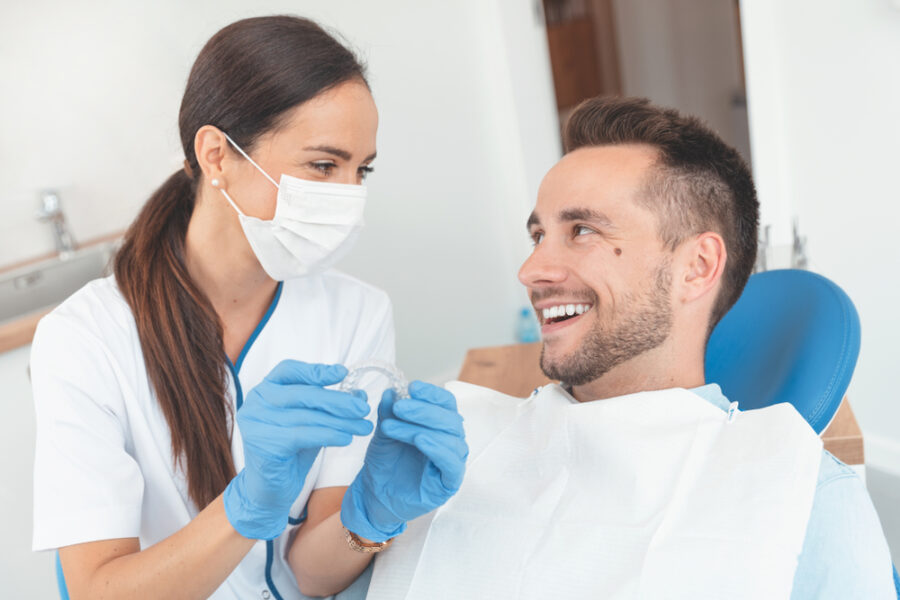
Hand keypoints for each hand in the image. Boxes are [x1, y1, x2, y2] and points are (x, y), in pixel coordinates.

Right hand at [224, 360, 373, 539]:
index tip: (343, 372)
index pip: (289, 370)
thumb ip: (330, 406)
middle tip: (363, 408)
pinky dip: (328, 435)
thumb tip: (359, 393)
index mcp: (264, 389)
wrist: (270, 490)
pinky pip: (302, 435)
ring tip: (363, 426)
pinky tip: (347, 438)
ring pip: (306, 416)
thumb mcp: (312, 422)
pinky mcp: (262, 444)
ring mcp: (255, 423)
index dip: (316, 370)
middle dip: (337, 401)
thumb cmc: (291, 452)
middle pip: (302, 394)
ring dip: (340, 421)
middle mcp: (255, 402)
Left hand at [340, 381, 467, 541]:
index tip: (412, 387)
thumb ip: (390, 413)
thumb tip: (392, 391)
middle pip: (450, 419)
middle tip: (400, 407)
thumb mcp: (384, 433)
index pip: (446, 404)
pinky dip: (437, 449)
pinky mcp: (449, 483)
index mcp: (440, 427)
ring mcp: (452, 463)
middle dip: (423, 410)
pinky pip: (451, 463)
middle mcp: (451, 442)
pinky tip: (420, 440)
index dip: (432, 393)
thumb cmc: (384, 464)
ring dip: (421, 427)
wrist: (374, 496)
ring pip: (449, 438)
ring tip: (393, 426)